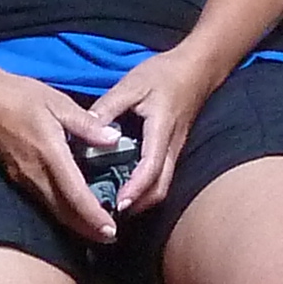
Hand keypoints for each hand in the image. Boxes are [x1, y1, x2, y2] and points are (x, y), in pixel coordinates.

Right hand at [0, 60, 126, 240]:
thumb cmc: (17, 94)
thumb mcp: (57, 102)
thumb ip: (86, 124)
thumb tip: (114, 139)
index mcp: (50, 155)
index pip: (75, 195)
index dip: (94, 217)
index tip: (111, 231)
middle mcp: (35, 173)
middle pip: (64, 212)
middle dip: (87, 229)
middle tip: (109, 238)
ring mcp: (22, 178)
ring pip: (51, 210)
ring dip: (73, 223)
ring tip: (94, 229)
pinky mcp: (14, 176)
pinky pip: (41, 200)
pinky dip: (59, 211)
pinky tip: (69, 208)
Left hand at [93, 40, 228, 218]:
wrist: (196, 69)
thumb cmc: (164, 74)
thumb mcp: (131, 85)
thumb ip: (108, 107)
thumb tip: (85, 130)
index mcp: (161, 131)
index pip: (151, 167)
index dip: (135, 188)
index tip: (118, 204)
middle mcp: (172, 147)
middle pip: (161, 188)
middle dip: (138, 205)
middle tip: (111, 214)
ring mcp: (175, 151)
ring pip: (163, 186)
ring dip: (142, 200)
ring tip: (115, 206)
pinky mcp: (173, 150)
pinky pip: (162, 177)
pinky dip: (145, 189)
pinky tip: (125, 188)